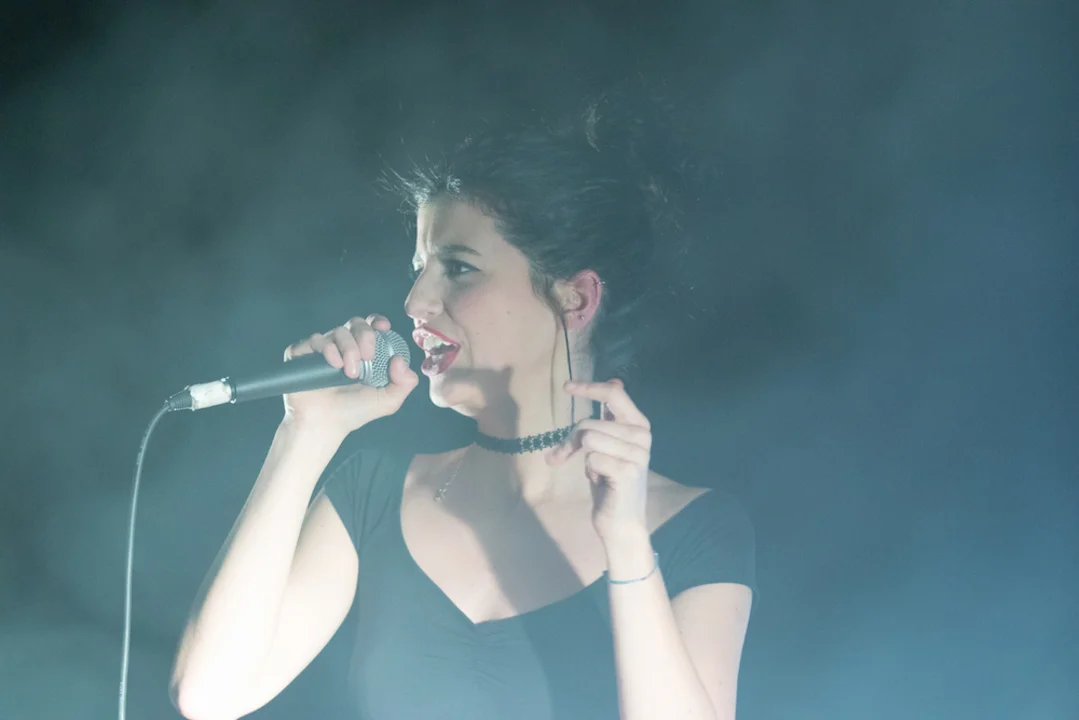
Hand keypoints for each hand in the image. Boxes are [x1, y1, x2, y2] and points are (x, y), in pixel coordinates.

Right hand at [282, 314, 418, 437]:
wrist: (325, 425)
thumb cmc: (354, 412)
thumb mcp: (388, 400)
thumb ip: (405, 384)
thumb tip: (399, 360)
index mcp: (363, 351)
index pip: (371, 325)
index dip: (377, 321)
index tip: (383, 328)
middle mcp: (342, 346)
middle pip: (356, 323)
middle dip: (365, 336)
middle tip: (368, 357)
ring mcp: (322, 349)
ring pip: (338, 331)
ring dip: (349, 348)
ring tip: (350, 373)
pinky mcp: (302, 354)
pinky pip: (315, 339)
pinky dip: (327, 348)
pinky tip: (334, 365)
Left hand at [547, 378, 651, 541]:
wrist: (622, 522)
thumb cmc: (611, 481)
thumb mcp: (610, 443)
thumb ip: (611, 416)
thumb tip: (615, 380)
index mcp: (639, 424)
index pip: (614, 394)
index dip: (589, 387)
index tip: (566, 387)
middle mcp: (642, 436)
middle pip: (589, 422)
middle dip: (571, 439)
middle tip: (566, 456)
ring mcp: (637, 454)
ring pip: (588, 437)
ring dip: (579, 456)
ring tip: (592, 470)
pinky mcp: (628, 471)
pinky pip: (591, 458)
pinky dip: (589, 471)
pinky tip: (600, 481)